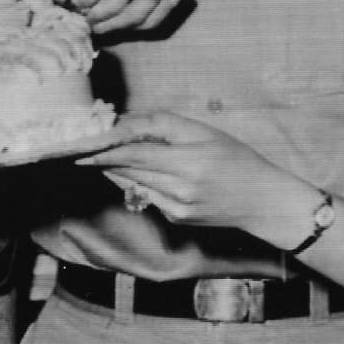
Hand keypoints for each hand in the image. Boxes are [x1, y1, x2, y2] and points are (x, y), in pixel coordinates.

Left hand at [79, 111, 309, 233]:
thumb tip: (127, 124)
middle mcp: (180, 187)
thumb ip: (165, 126)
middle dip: (104, 159)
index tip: (82, 145)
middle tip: (80, 149)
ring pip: (134, 183)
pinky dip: (138, 184)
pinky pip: (148, 196)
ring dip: (116, 171)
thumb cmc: (236, 159)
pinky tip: (141, 175)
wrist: (263, 201)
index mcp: (190, 161)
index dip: (106, 149)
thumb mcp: (206, 133)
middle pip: (130, 169)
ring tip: (100, 158)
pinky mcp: (177, 218)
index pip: (136, 153)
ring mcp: (177, 206)